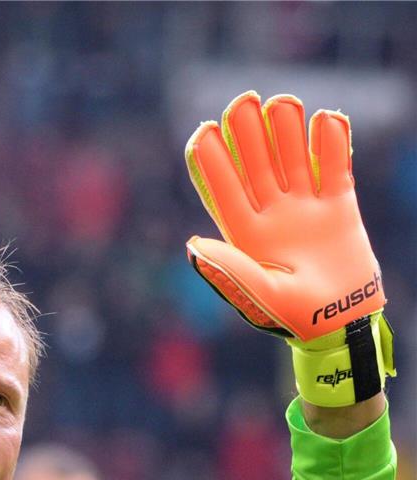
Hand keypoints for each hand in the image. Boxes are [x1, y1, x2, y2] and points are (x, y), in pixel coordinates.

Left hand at [185, 91, 393, 406]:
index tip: (202, 131)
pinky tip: (328, 119)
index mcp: (245, 233)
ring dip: (287, 132)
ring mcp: (305, 208)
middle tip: (243, 100)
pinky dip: (333, 145)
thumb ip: (229, 270)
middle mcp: (271, 214)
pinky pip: (335, 170)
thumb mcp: (260, 295)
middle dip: (248, 134)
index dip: (211, 160)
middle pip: (256, 165)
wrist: (341, 325)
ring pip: (293, 160)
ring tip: (283, 103)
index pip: (224, 189)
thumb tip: (191, 245)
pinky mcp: (339, 208)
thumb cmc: (294, 317)